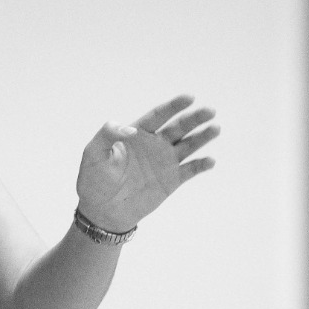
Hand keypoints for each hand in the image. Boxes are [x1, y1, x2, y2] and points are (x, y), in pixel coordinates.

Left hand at [75, 95, 218, 232]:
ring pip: (189, 145)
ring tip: (215, 128)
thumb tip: (131, 128)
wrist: (101, 211)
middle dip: (194, 118)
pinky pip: (190, 170)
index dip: (174, 106)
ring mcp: (165, 162)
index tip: (189, 98)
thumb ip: (107, 134)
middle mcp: (155, 144)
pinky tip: (210, 160)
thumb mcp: (93, 153)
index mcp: (138, 133)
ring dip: (203, 137)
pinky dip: (201, 165)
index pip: (159, 115)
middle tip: (209, 111)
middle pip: (179, 127)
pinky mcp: (171, 181)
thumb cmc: (94, 180)